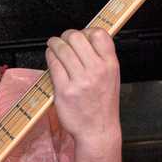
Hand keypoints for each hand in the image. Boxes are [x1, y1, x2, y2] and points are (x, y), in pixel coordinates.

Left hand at [45, 27, 121, 148]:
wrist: (98, 131)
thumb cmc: (102, 105)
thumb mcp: (112, 78)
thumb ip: (101, 58)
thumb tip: (85, 38)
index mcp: (110, 65)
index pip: (99, 34)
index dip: (87, 31)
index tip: (81, 35)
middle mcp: (96, 70)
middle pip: (76, 37)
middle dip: (66, 36)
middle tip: (63, 40)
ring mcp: (80, 80)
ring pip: (62, 49)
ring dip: (54, 44)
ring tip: (53, 46)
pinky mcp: (64, 90)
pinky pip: (53, 65)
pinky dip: (50, 57)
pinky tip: (51, 58)